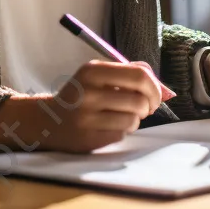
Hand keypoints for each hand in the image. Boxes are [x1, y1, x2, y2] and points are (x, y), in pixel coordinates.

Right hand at [0, 59, 163, 153]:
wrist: (49, 120)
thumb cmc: (82, 95)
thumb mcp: (98, 74)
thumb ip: (128, 73)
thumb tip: (161, 85)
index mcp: (93, 71)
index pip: (139, 75)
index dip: (154, 87)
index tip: (155, 94)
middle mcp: (88, 92)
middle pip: (139, 99)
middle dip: (149, 105)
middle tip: (146, 108)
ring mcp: (86, 117)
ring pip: (133, 119)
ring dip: (134, 119)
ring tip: (123, 116)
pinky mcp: (88, 138)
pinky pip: (122, 134)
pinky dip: (122, 131)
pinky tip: (110, 126)